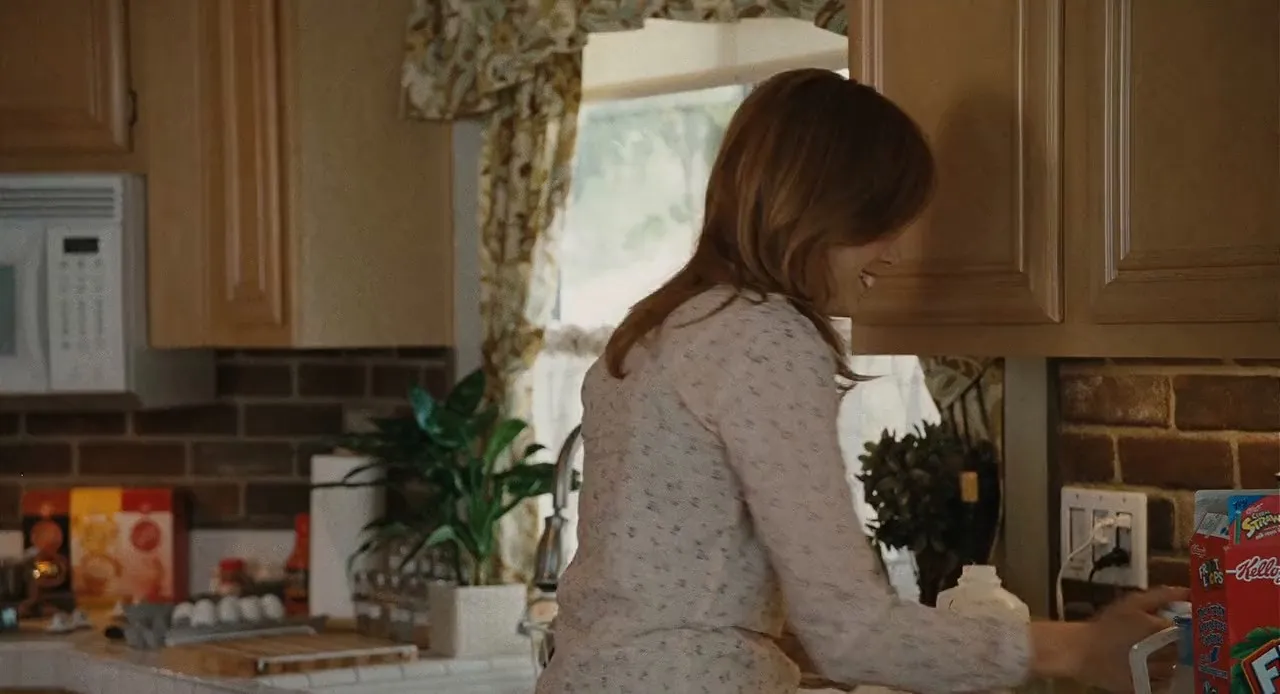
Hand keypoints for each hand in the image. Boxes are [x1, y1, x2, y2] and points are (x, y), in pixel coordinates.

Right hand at [1074, 586, 1188, 692]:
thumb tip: (1188, 591)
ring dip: (1168, 661)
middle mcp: (1161, 653)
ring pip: (1174, 668)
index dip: (1185, 627)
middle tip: (1161, 639)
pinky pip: (1163, 683)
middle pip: (1183, 650)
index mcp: (1160, 629)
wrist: (1081, 650)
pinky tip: (1149, 667)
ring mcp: (1154, 673)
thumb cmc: (1106, 624)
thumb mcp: (1131, 602)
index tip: (1178, 626)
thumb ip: (1161, 595)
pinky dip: (1160, 676)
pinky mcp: (1144, 687)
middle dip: (1175, 644)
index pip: (1187, 630)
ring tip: (1153, 654)